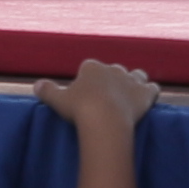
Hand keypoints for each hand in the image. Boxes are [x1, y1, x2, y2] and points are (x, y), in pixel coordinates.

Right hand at [41, 57, 159, 133]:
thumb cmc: (80, 109)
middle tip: (105, 98)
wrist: (106, 120)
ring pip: (136, 75)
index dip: (87, 79)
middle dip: (110, 80)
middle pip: (113, 71)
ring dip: (133, 82)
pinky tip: (148, 98)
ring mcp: (132, 80)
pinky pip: (152, 88)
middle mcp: (113, 69)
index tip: (85, 93)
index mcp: (92, 67)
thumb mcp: (58, 99)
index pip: (89, 68)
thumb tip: (36, 85)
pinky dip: (150, 92)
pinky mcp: (146, 93)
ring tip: (128, 94)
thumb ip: (47, 90)